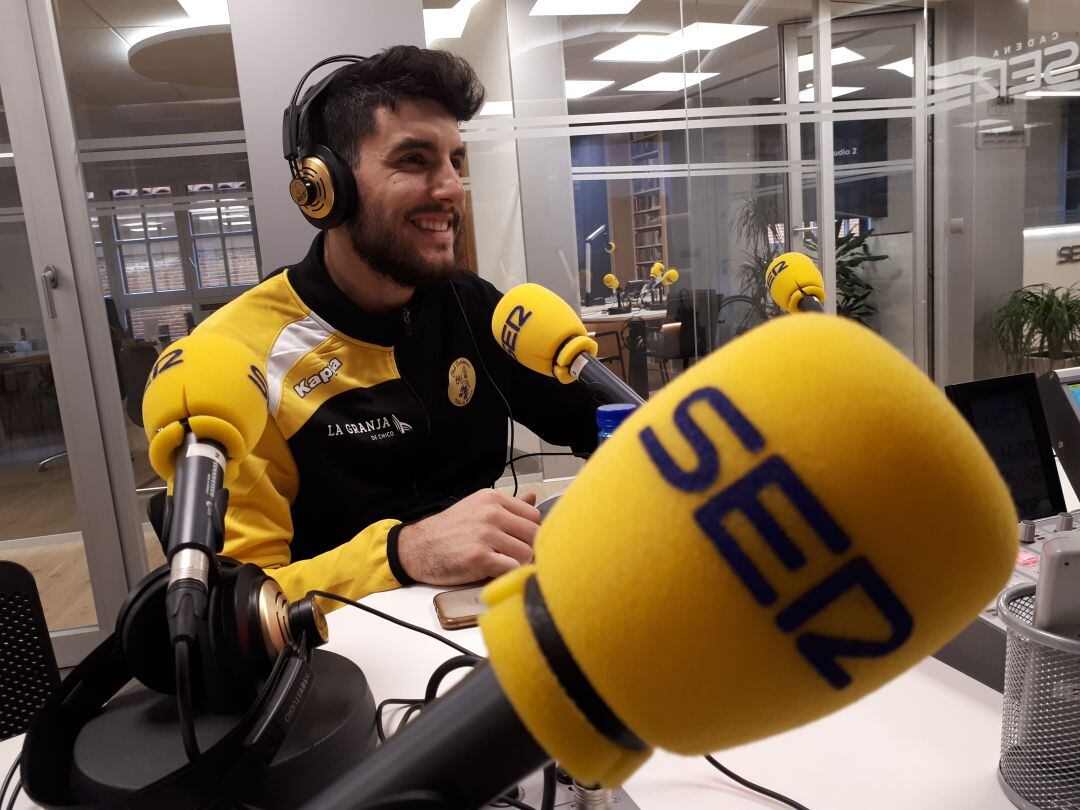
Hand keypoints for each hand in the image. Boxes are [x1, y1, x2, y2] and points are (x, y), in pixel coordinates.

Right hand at [396, 490, 541, 585]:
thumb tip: (533, 497)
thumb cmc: (449, 530)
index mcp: (493, 499)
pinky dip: (508, 574)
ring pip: (527, 553)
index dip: (532, 532)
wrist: (419, 548)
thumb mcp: (478, 508)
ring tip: (504, 565)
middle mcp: (491, 513)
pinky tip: (496, 572)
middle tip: (517, 557)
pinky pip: (512, 568)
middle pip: (534, 534)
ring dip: (519, 564)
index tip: (523, 542)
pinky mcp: (479, 557)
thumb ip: (508, 505)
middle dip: (529, 549)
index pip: (534, 515)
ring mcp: (485, 534)